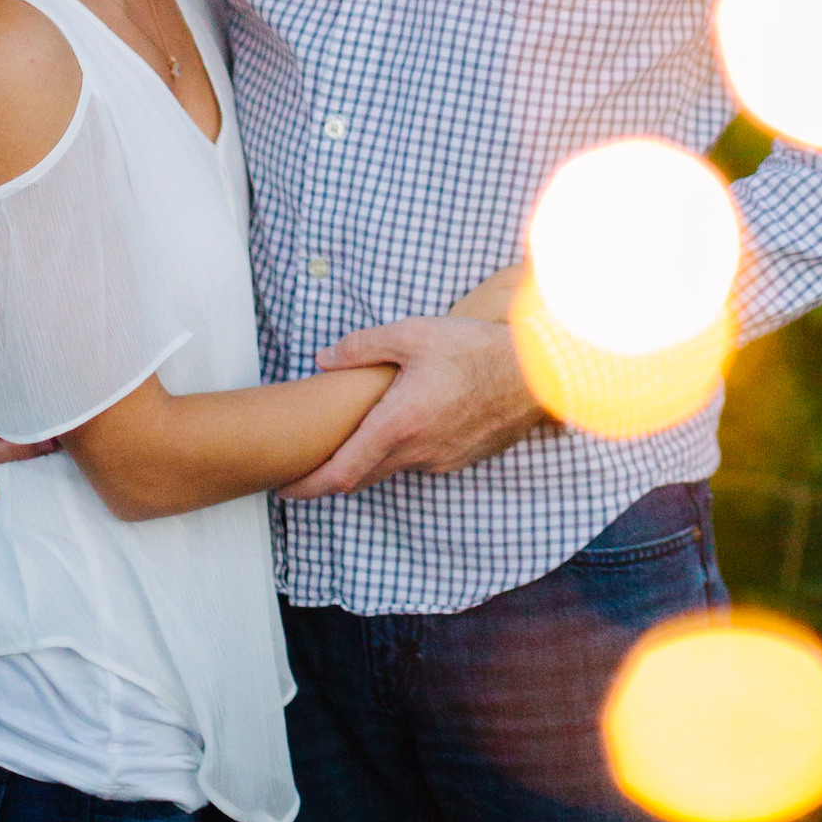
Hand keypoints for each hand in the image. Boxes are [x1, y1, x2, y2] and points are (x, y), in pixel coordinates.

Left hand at [281, 315, 538, 496]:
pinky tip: (405, 426)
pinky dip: (401, 453)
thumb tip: (323, 359)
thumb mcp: (413, 333)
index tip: (283, 488)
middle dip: (330, 476)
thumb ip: (362, 347)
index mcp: (398, 424)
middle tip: (306, 465)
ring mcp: (443, 460)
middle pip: (360, 479)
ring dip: (368, 461)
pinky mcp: (463, 458)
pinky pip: (421, 462)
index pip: (340, 473)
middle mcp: (418, 452)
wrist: (537, 371)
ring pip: (392, 469)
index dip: (306, 487)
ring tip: (355, 438)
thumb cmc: (476, 348)